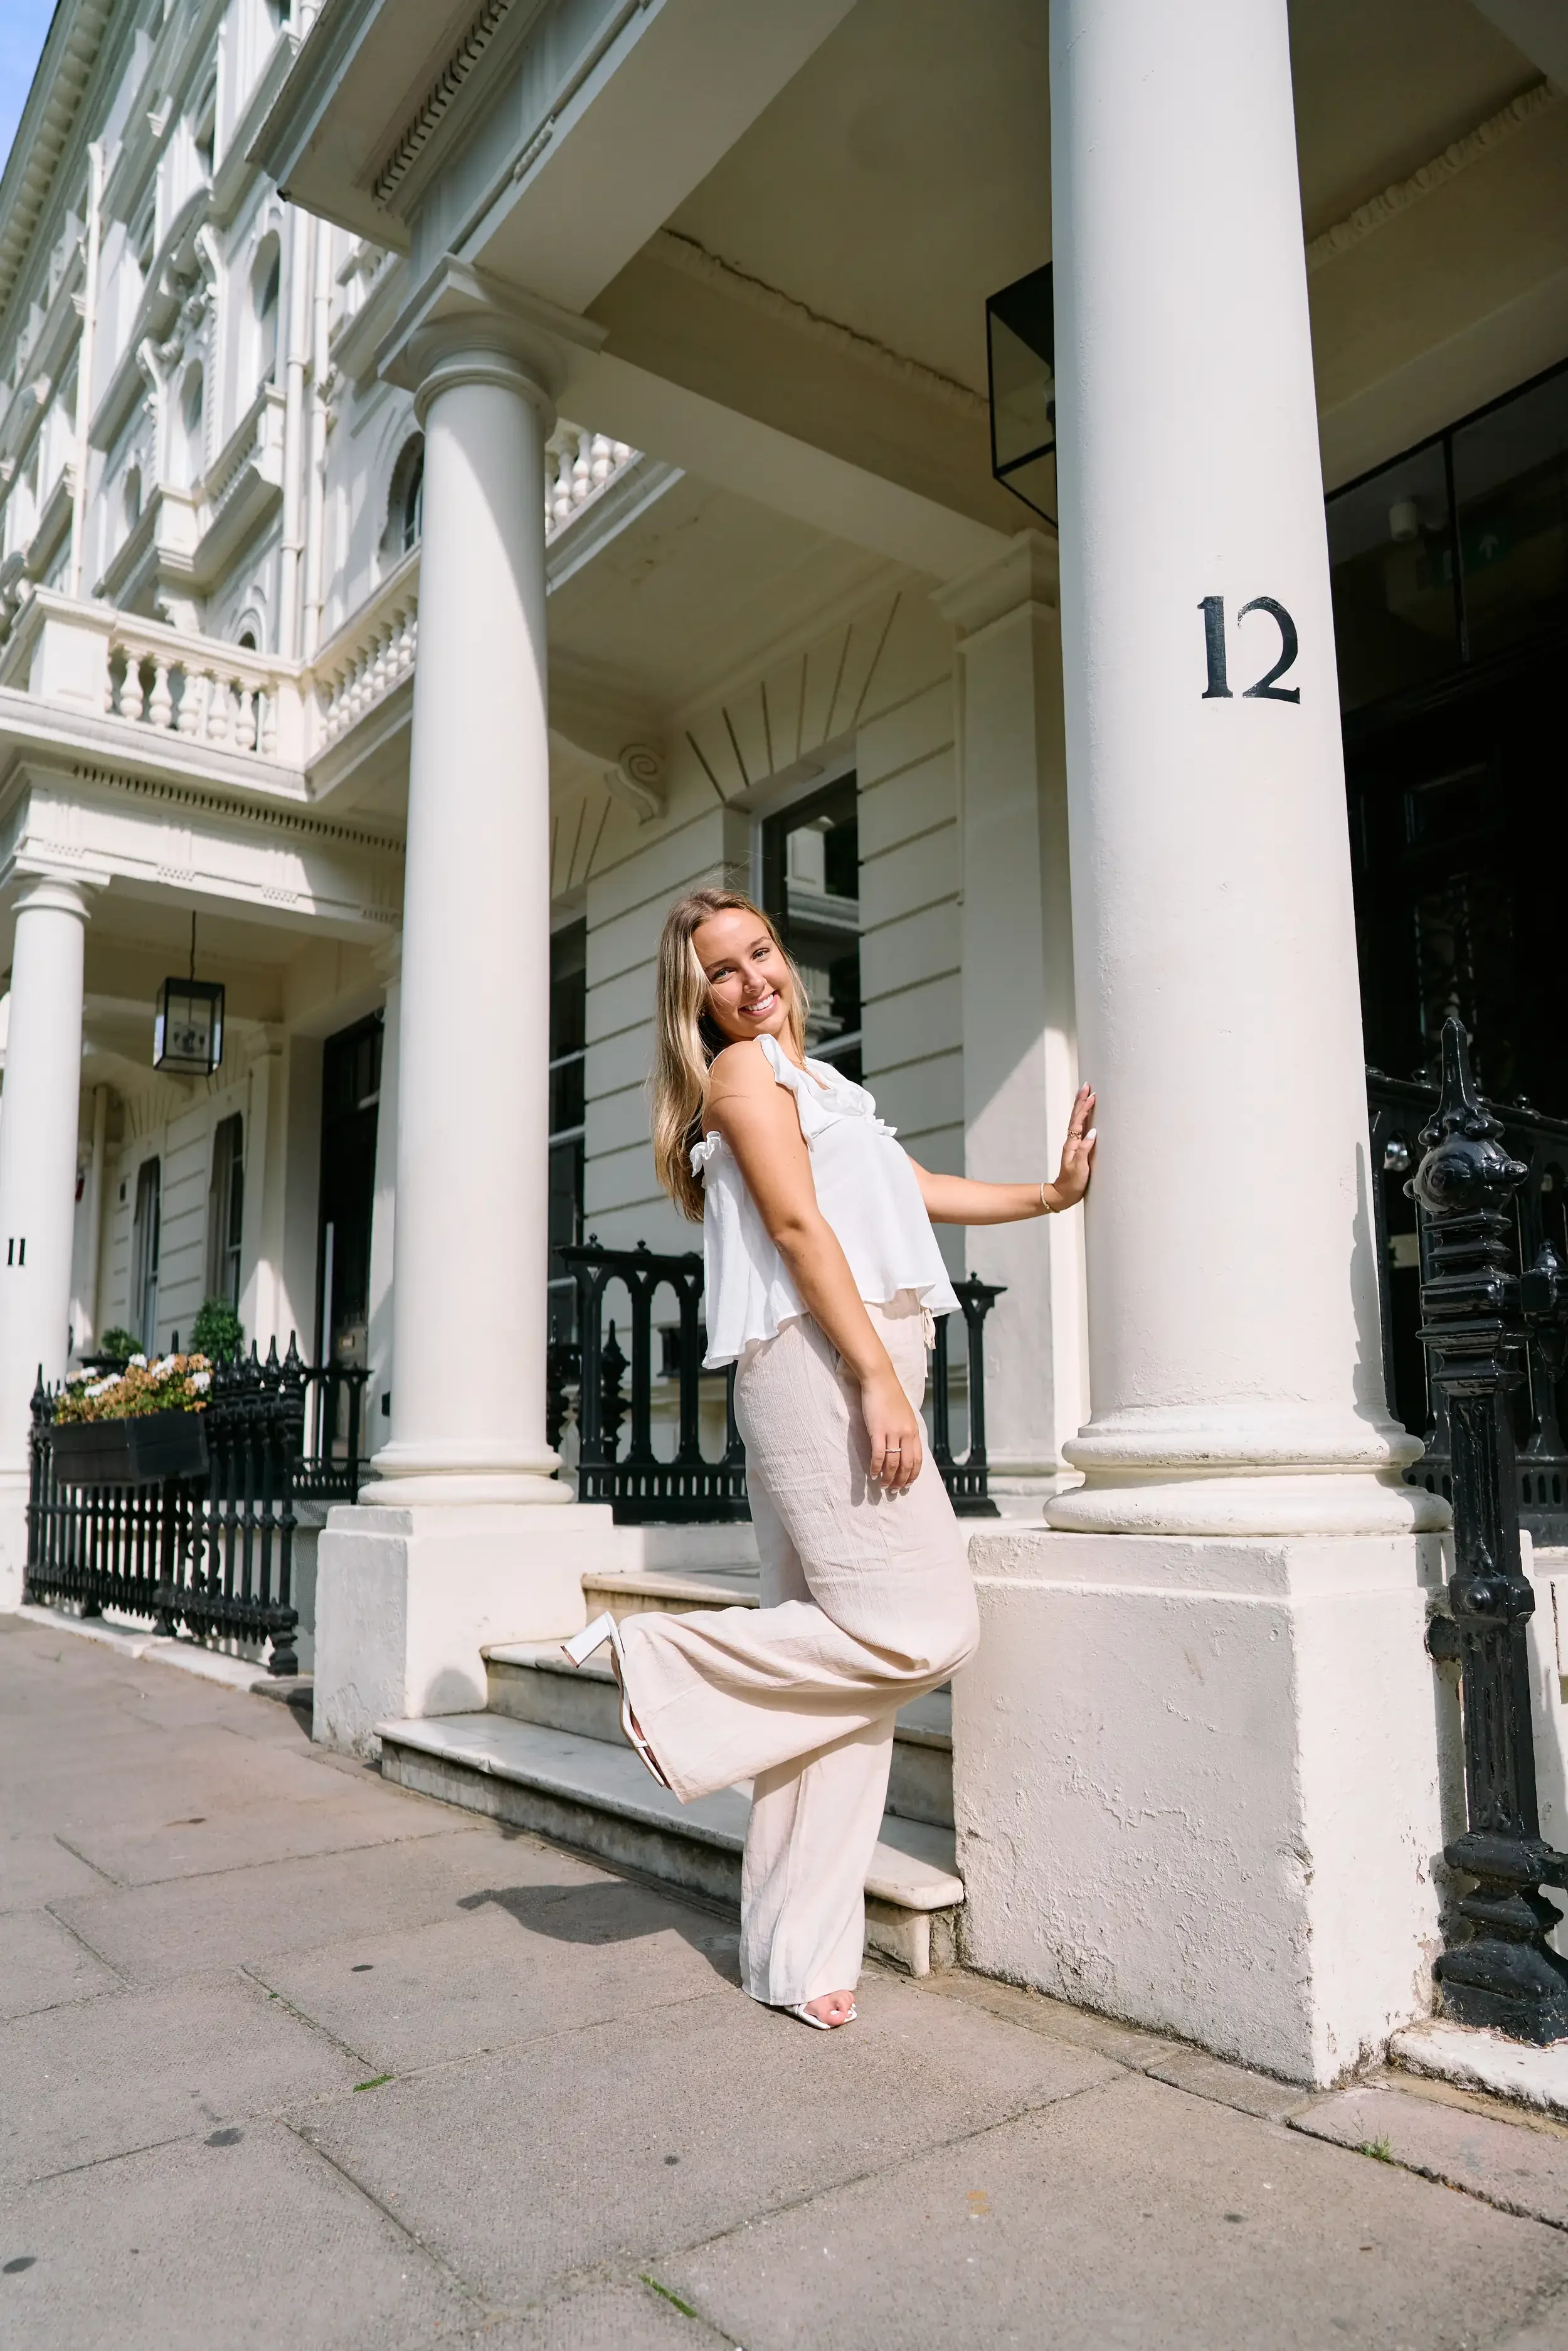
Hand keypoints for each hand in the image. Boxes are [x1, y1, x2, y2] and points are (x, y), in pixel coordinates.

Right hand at [862, 1369, 922, 1491]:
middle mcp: (906, 1433)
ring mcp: (893, 1432)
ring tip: (883, 1485)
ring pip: (894, 1463)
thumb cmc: (890, 1396)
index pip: (918, 1459)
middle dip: (902, 1480)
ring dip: (889, 1477)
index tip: (908, 1484)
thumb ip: (906, 1430)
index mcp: (914, 1431)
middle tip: (895, 1490)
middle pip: (907, 1464)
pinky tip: (873, 1473)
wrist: (880, 1380)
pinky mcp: (877, 1430)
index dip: (913, 1474)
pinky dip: (876, 1467)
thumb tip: (905, 1445)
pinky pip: (879, 1455)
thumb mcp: (905, 1414)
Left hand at [1043, 1084, 1096, 1211]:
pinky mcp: (1079, 1149)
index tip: (1091, 1095)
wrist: (1064, 1194)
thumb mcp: (1080, 1168)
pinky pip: (1082, 1129)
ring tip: (1086, 1094)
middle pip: (1076, 1117)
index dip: (1085, 1107)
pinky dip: (1085, 1118)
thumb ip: (1085, 1150)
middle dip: (1081, 1101)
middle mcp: (1073, 1142)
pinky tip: (1088, 1115)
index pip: (1079, 1121)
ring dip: (1082, 1107)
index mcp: (1073, 1144)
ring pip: (1078, 1121)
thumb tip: (1093, 1132)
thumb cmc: (1073, 1183)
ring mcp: (1075, 1144)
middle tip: (1086, 1085)